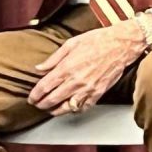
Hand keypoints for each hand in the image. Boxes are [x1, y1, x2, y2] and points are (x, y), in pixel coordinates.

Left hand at [28, 20, 146, 115]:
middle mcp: (76, 81)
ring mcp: (88, 89)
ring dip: (56, 110)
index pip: (45, 86)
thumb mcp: (70, 44)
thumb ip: (53, 59)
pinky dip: (74, 110)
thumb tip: (39, 69)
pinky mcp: (99, 93)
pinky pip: (84, 107)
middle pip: (53, 99)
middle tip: (37, 105)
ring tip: (49, 110)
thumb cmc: (96, 41)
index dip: (35, 94)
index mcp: (67, 68)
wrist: (120, 45)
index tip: (31, 97)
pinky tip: (68, 108)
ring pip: (67, 107)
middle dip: (42, 104)